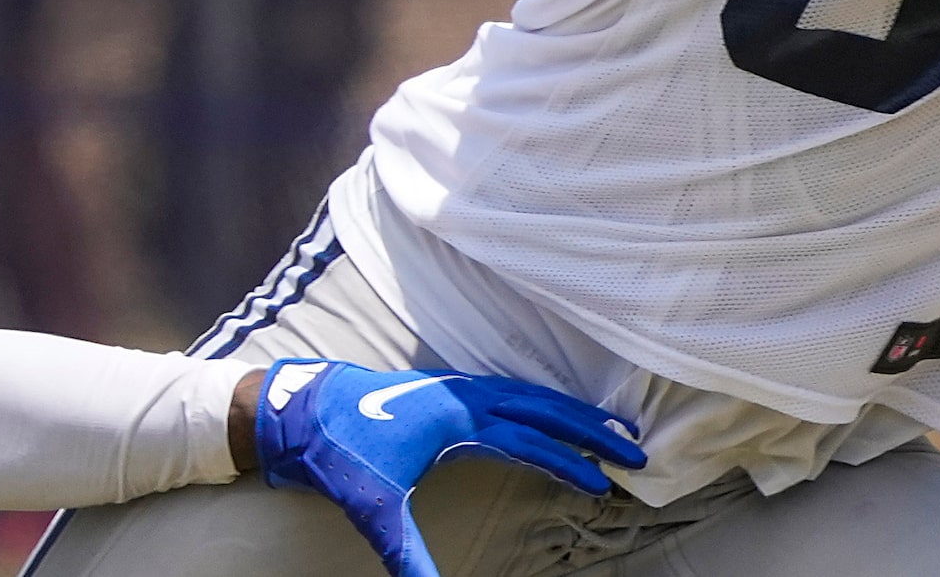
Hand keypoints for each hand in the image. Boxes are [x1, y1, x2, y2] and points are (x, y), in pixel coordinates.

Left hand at [252, 360, 645, 576]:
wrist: (306, 408)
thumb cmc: (341, 452)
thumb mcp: (374, 506)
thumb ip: (406, 551)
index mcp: (459, 420)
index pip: (529, 441)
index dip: (568, 461)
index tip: (603, 481)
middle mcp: (468, 396)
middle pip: (544, 408)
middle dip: (591, 428)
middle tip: (634, 447)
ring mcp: (462, 387)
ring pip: (533, 394)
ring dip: (573, 409)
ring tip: (612, 425)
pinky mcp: (452, 389)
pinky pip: (515, 389)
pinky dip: (546, 400)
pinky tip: (556, 411)